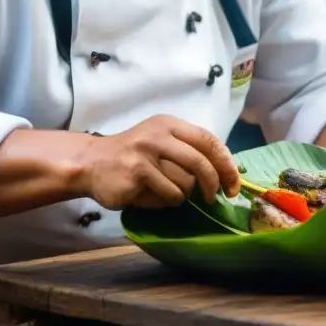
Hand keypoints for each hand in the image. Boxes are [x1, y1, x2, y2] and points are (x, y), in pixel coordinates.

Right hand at [75, 115, 241, 209]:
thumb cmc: (132, 156)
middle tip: (213, 198)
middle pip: (202, 163)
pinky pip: (169, 195)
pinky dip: (165, 201)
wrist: (91, 163)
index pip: (209, 140)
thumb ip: (188, 149)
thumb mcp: (161, 141)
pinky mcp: (138, 172)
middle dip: (213, 184)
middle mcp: (160, 133)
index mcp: (170, 124)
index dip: (226, 163)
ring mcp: (148, 152)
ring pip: (186, 183)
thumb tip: (225, 171)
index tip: (234, 183)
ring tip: (163, 190)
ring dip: (181, 194)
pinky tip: (149, 194)